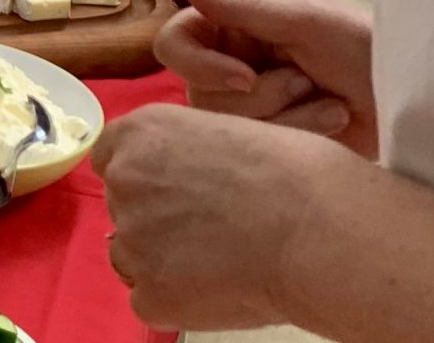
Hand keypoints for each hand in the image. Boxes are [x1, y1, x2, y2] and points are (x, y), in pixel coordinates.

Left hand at [95, 104, 362, 330]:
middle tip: (212, 231)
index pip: (111, 157)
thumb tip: (179, 185)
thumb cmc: (298, 174)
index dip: (143, 178)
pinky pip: (151, 300)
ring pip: (133, 257)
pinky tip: (225, 288)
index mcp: (143, 132)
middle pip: (122, 207)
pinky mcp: (149, 293)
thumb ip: (187, 156)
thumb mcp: (229, 133)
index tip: (172, 192)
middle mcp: (125, 180)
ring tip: (225, 260)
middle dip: (157, 219)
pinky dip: (180, 300)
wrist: (321, 229)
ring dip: (165, 261)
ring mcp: (132, 239)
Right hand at [153, 0, 377, 155]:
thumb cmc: (367, 47)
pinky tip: (335, 124)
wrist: (417, 99)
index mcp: (236, 30)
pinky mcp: (274, 144)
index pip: (176, 43)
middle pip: (200, 93)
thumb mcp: (306, 21)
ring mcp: (255, 110)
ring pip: (228, 127)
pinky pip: (258, 150)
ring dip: (288, 116)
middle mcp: (234, 68)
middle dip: (263, 95)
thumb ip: (241, 6)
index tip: (245, 76)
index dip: (200, 64)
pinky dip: (302, 135)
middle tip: (308, 82)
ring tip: (332, 106)